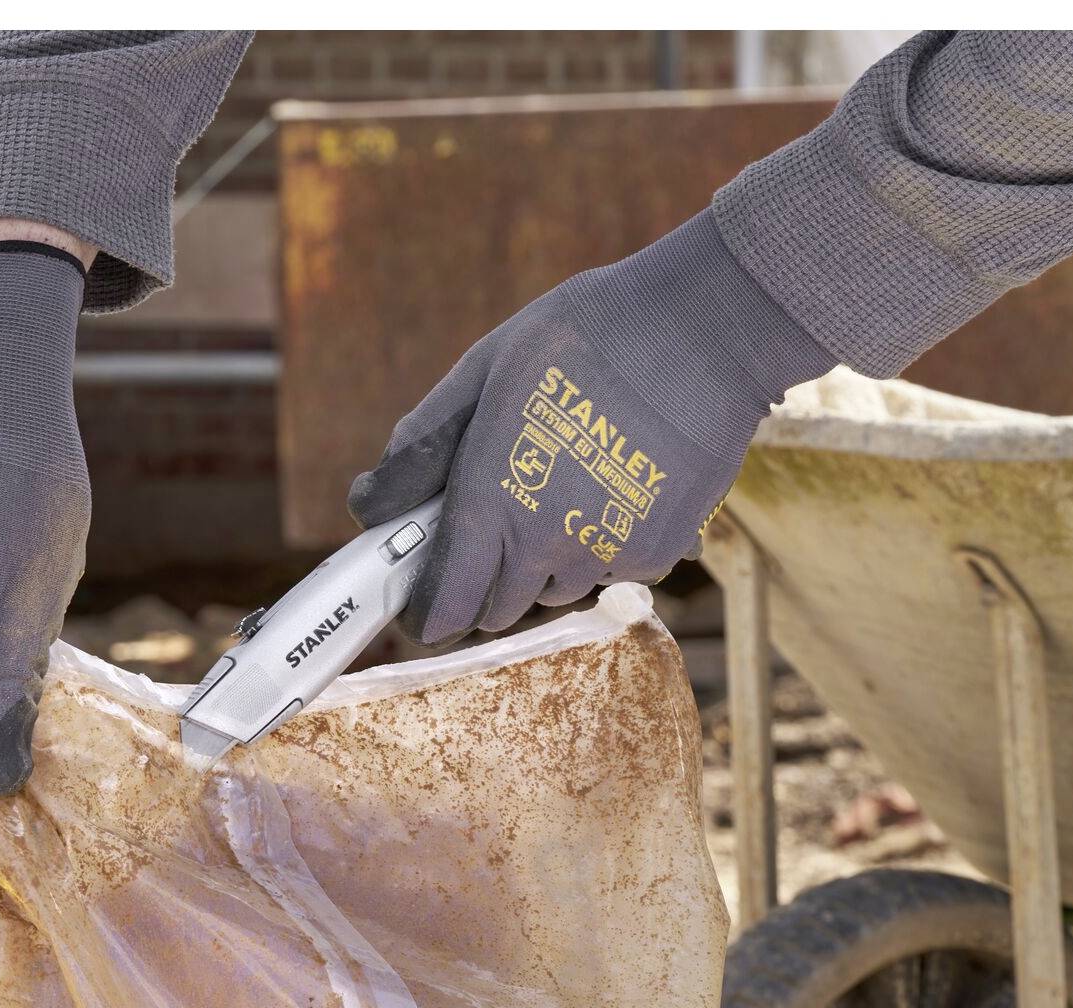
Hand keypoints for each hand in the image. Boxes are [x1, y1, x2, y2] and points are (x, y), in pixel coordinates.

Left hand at [347, 211, 835, 644]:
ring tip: (559, 487)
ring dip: (543, 564)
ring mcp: (603, 555)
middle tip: (492, 522)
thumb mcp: (482, 373)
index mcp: (490, 503)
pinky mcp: (655, 553)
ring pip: (553, 592)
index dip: (426, 612)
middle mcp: (545, 545)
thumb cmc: (582, 337)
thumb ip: (421, 448)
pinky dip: (599, 547)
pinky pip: (608, 573)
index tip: (423, 601)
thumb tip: (369, 504)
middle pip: (496, 611)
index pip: (443, 607)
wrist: (703, 330)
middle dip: (483, 582)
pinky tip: (610, 486)